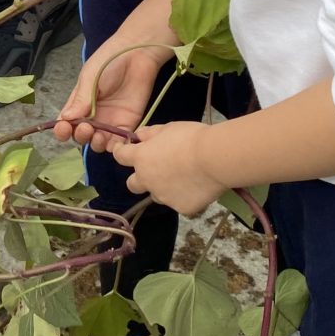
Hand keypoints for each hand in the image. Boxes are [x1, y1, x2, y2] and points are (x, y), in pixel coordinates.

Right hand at [54, 35, 168, 148]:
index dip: (62, 129)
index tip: (64, 128)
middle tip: (87, 127)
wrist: (137, 54)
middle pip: (81, 135)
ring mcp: (110, 121)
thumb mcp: (89, 77)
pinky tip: (114, 143)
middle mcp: (93, 115)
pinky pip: (118, 142)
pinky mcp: (127, 124)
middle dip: (80, 135)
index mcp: (79, 103)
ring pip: (98, 142)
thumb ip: (80, 99)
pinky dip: (115, 148)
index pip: (66, 122)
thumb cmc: (109, 61)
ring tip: (99, 136)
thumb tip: (65, 119)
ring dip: (96, 144)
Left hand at [108, 120, 228, 215]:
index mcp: (141, 158)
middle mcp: (147, 180)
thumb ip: (150, 133)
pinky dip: (184, 196)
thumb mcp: (168, 127)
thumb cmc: (190, 138)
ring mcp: (163, 196)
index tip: (124, 149)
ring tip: (183, 178)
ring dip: (163, 188)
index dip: (121, 152)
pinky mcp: (180, 208)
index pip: (120, 156)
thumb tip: (139, 136)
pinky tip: (197, 187)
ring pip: (157, 195)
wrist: (214, 158)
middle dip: (139, 178)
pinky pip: (179, 203)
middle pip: (132, 185)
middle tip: (154, 171)